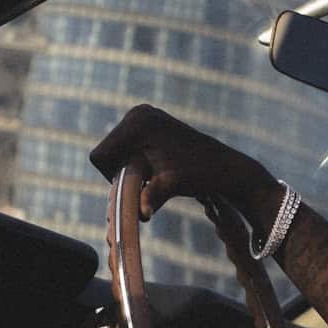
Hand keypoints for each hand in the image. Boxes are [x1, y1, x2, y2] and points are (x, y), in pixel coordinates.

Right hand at [89, 104, 277, 220]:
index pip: (100, 155)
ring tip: (157, 175)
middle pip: (107, 151)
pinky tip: (158, 167)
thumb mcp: (172, 185)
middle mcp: (138, 112)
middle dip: (121, 172)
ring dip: (130, 168)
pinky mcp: (151, 120)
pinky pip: (128, 144)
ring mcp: (145, 113)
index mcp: (137, 123)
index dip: (113, 177)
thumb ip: (152, 196)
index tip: (138, 186)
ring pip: (117, 150)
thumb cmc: (200, 175)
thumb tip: (142, 215)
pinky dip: (138, 160)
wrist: (226, 167)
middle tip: (149, 181)